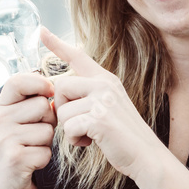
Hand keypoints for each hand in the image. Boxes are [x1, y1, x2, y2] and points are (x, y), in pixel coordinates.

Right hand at [0, 72, 56, 188]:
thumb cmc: (10, 152)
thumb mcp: (10, 123)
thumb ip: (26, 104)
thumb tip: (54, 86)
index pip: (19, 81)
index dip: (40, 83)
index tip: (48, 92)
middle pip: (44, 106)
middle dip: (48, 121)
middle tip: (33, 136)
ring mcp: (5, 138)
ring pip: (48, 130)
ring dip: (45, 143)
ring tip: (28, 150)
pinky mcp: (15, 158)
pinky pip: (47, 151)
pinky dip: (42, 160)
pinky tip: (27, 164)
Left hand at [39, 27, 164, 178]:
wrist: (147, 157)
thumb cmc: (124, 137)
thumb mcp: (109, 109)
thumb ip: (88, 98)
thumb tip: (57, 98)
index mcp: (106, 80)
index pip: (78, 56)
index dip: (57, 44)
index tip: (42, 31)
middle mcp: (105, 85)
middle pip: (60, 87)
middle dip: (64, 110)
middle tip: (82, 123)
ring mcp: (104, 100)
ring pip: (62, 111)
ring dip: (70, 129)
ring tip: (90, 136)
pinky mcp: (100, 118)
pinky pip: (68, 127)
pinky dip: (76, 140)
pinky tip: (91, 143)